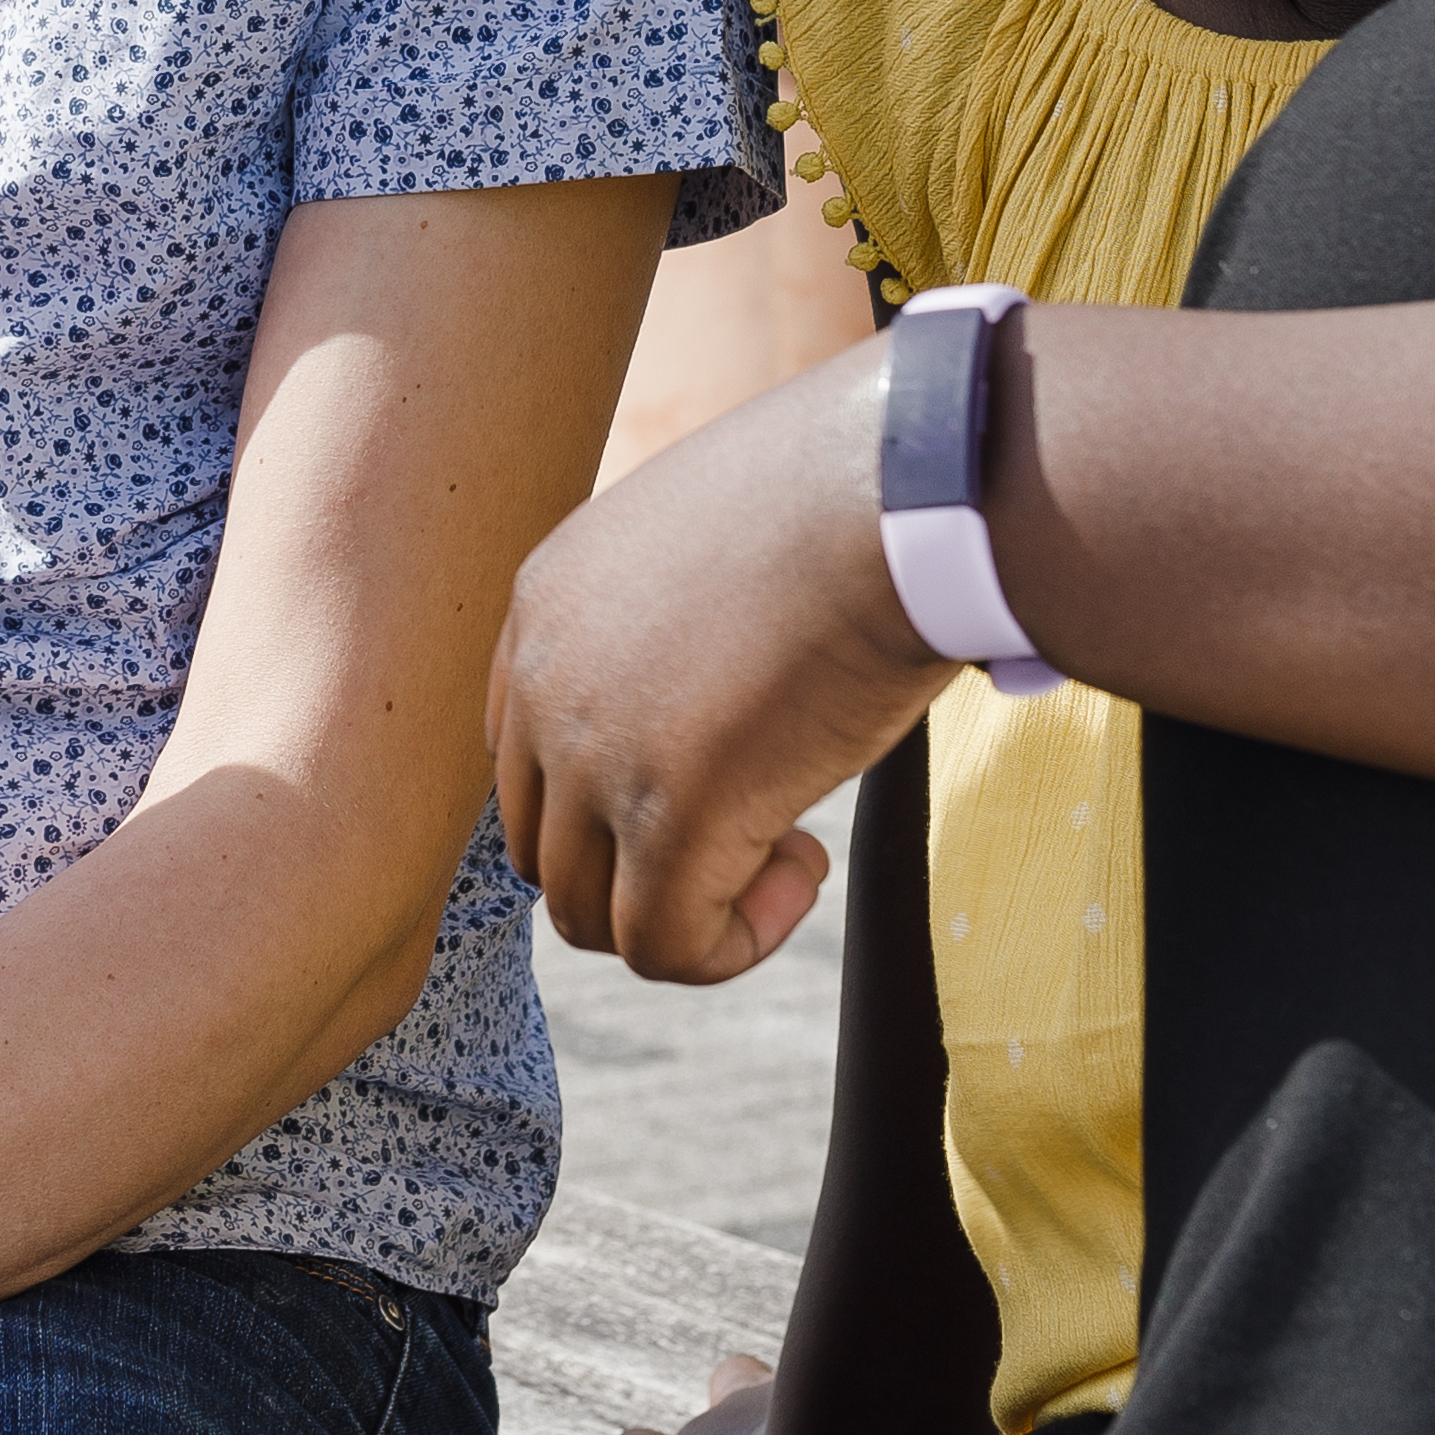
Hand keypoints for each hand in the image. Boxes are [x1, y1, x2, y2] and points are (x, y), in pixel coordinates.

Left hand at [495, 345, 946, 983]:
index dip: (617, 801)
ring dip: (690, 910)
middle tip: (761, 824)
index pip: (525, 761)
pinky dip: (733, 943)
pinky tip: (805, 866)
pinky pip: (663, 949)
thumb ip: (684, 620)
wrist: (909, 486)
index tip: (726, 767)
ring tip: (790, 849)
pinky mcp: (672, 814)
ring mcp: (595, 751)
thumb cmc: (852, 494)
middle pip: (547, 847)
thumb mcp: (720, 541)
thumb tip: (731, 696)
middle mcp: (546, 680)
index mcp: (548, 605)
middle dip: (645, 867)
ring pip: (588, 913)